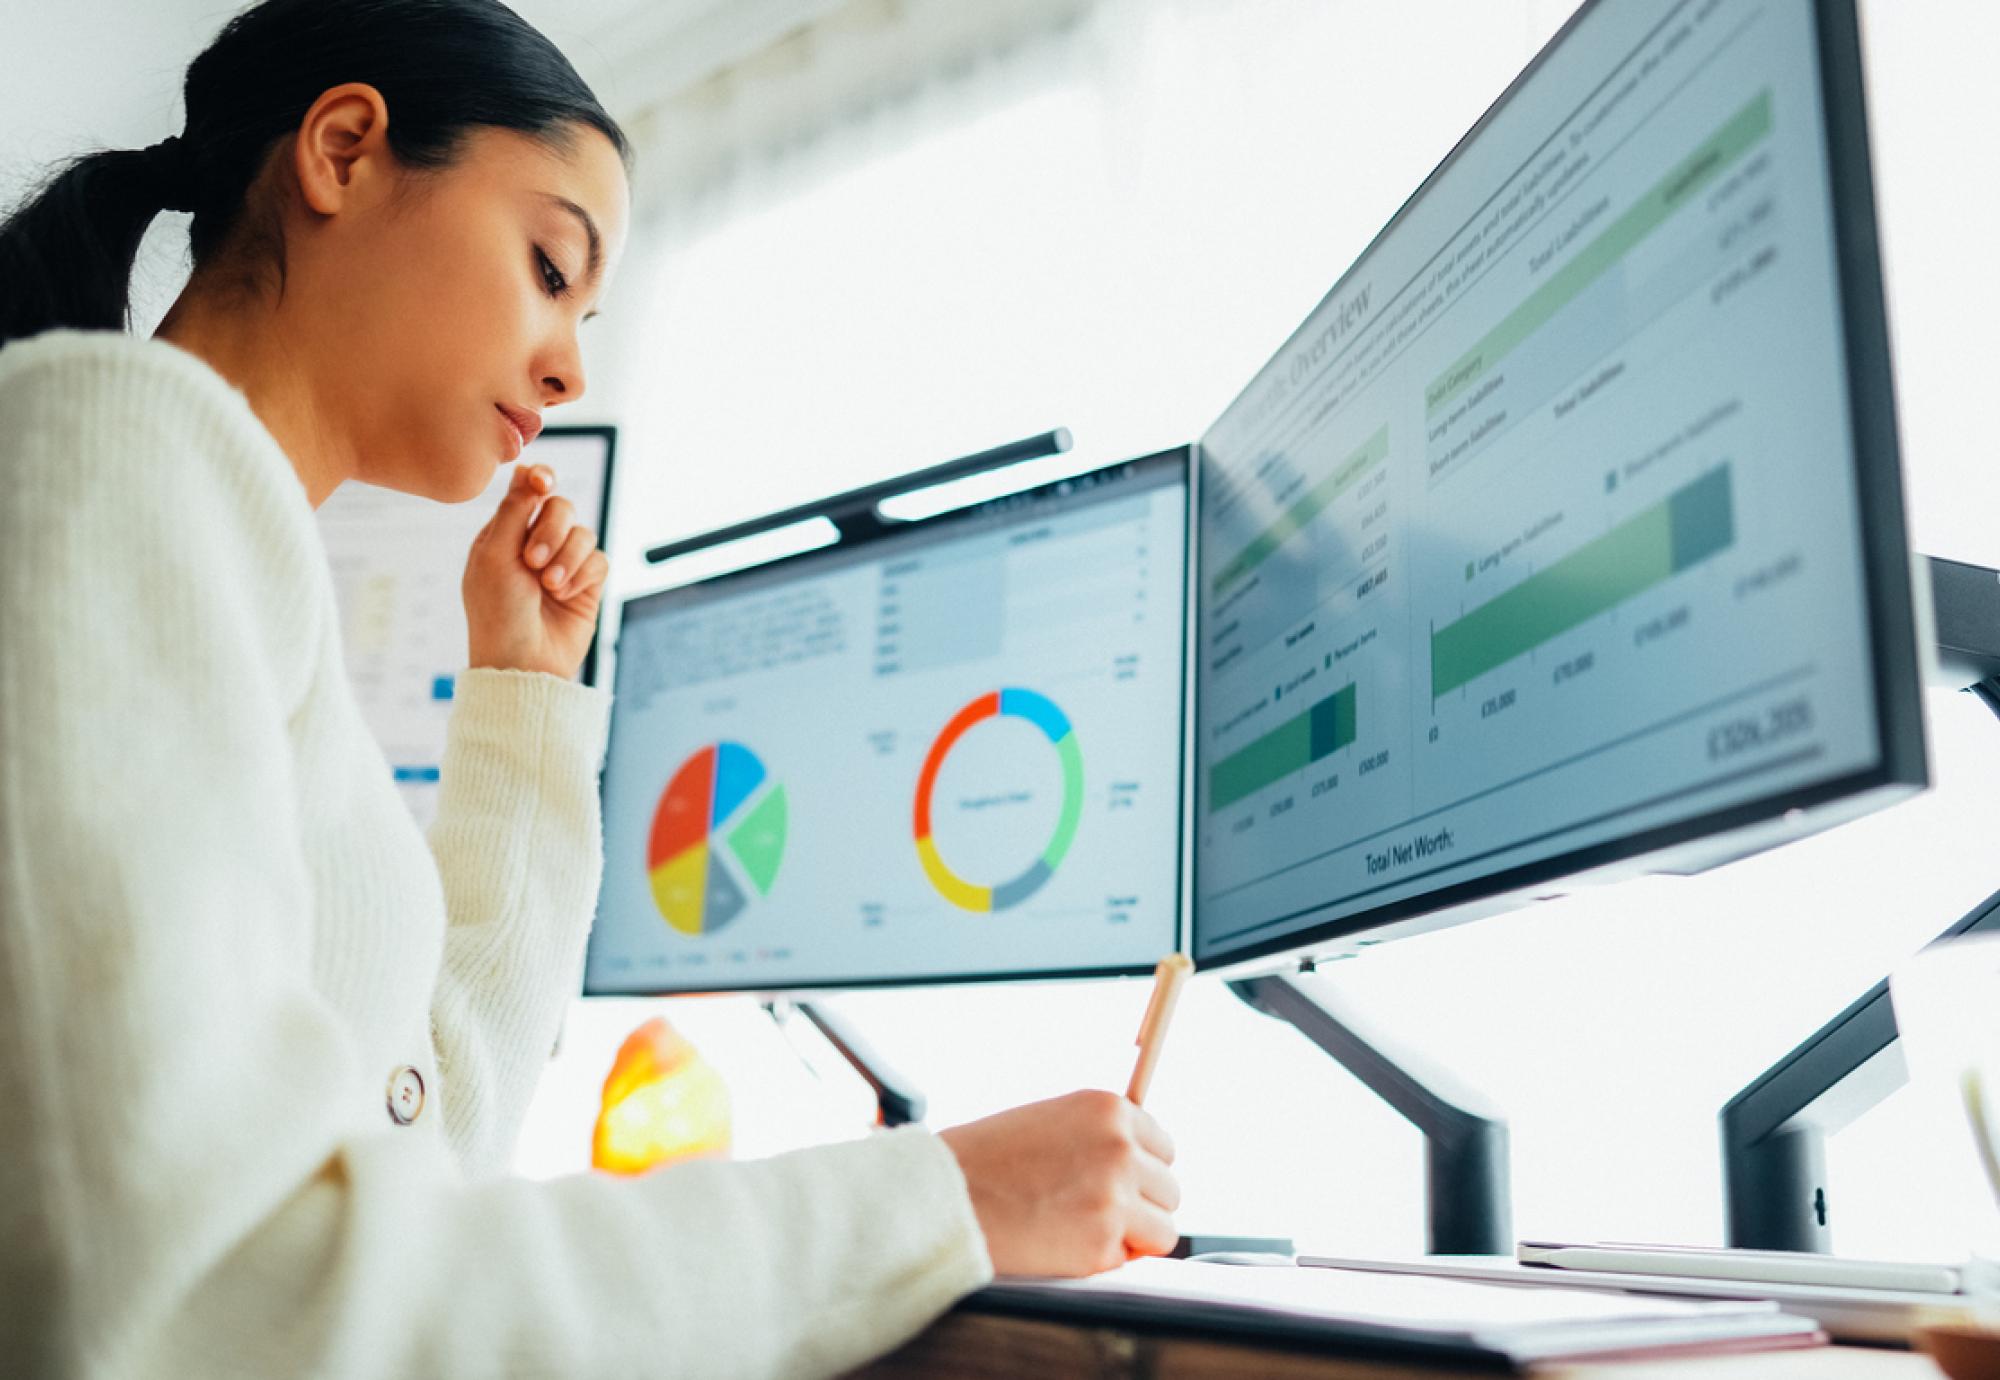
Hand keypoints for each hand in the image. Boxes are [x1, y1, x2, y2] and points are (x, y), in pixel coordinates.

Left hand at [463, 463, 609, 677]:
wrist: (521, 664)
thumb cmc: (497, 612)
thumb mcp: (495, 555)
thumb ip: (514, 509)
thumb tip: (526, 467)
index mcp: (504, 534)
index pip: (529, 491)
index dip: (540, 481)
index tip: (543, 484)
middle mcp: (534, 545)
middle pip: (561, 507)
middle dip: (551, 530)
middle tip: (532, 561)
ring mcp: (562, 565)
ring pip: (583, 534)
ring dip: (567, 557)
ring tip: (549, 585)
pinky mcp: (586, 585)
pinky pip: (599, 560)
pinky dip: (582, 575)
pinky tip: (564, 595)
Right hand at [938, 1090, 1179, 1276]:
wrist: (944, 1195)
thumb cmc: (984, 1159)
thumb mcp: (1050, 1120)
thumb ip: (1098, 1136)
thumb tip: (1141, 1164)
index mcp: (1107, 1108)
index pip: (1163, 1146)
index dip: (1140, 1170)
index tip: (1118, 1183)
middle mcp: (1120, 1147)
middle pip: (1169, 1188)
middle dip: (1140, 1205)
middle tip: (1095, 1212)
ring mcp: (1115, 1196)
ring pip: (1164, 1229)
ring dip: (1133, 1237)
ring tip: (1084, 1231)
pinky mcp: (1102, 1243)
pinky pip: (1129, 1260)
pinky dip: (1104, 1260)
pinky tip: (1065, 1245)